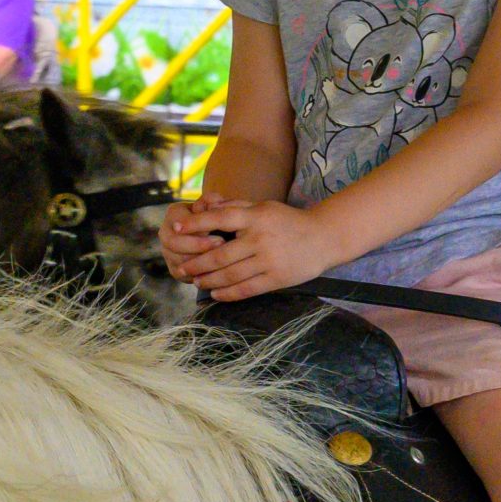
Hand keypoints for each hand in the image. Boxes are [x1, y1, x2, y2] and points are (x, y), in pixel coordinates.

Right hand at [158, 193, 235, 268]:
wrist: (217, 233)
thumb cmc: (217, 216)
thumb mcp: (216, 205)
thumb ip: (213, 201)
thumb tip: (213, 203)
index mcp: (174, 214)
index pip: (179, 224)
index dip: (198, 230)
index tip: (220, 233)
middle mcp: (166, 233)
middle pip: (174, 244)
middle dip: (198, 246)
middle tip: (221, 246)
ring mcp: (168, 253)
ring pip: (178, 261)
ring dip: (200, 262)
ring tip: (220, 260)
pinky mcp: (175, 269)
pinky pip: (184, 275)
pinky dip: (200, 274)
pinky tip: (217, 271)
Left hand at [167, 198, 345, 301]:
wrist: (323, 237)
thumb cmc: (288, 221)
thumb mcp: (264, 207)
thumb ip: (236, 206)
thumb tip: (205, 206)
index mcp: (255, 217)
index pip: (219, 219)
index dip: (195, 224)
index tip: (177, 230)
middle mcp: (260, 238)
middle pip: (219, 254)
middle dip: (196, 263)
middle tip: (182, 268)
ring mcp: (268, 260)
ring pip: (230, 274)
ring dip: (209, 280)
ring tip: (197, 281)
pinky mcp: (277, 278)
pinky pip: (247, 289)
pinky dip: (228, 293)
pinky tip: (216, 294)